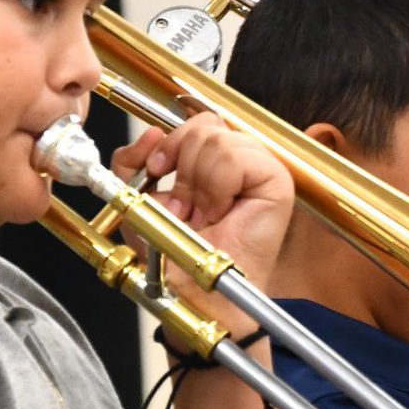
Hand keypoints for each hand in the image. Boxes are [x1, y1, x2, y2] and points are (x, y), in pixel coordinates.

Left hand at [112, 116, 295, 307]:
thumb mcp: (136, 198)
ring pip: (218, 140)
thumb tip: (151, 132)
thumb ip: (131, 161)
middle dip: (183, 170)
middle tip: (186, 207)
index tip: (157, 174)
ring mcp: (260, 168)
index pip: (196, 121)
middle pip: (205, 125)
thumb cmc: (174, 252)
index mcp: (213, 159)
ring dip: (200, 184)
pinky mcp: (276, 182)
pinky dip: (218, 187)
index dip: (170, 144)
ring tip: (204, 214)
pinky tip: (220, 212)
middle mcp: (239, 159)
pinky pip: (237, 158)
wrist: (193, 287)